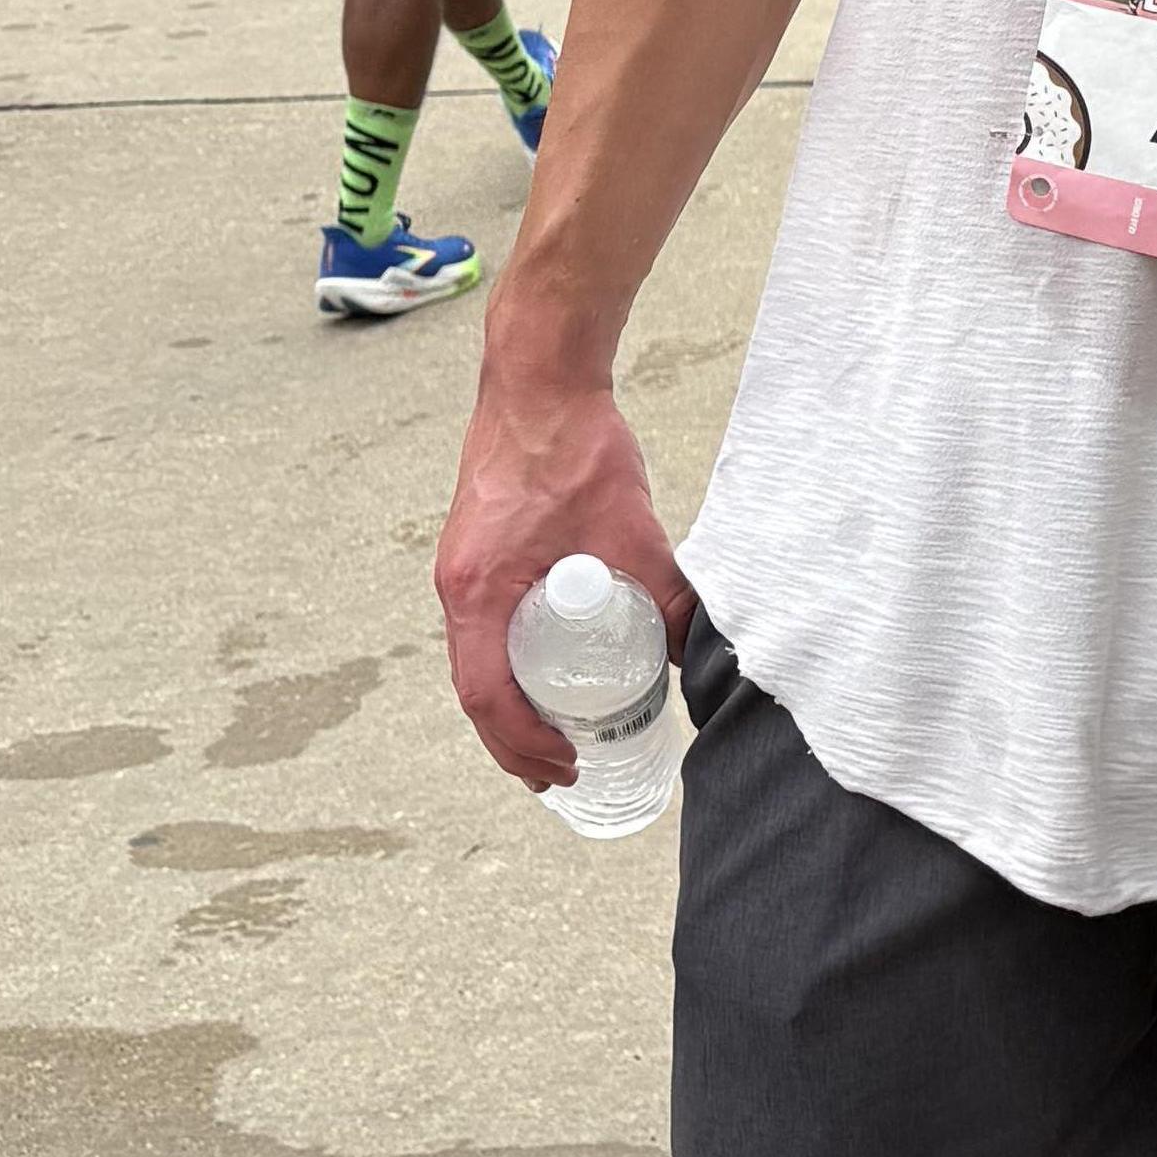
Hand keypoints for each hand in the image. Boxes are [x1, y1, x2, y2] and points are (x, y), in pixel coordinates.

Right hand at [436, 363, 690, 793]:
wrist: (540, 380)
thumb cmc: (575, 447)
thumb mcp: (633, 530)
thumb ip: (667, 594)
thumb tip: (698, 651)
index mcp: (481, 590)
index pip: (486, 695)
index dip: (523, 742)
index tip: (566, 765)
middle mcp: (458, 587)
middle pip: (474, 689)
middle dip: (514, 742)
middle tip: (560, 776)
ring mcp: (462, 569)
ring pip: (476, 660)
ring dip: (509, 707)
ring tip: (553, 741)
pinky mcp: (477, 552)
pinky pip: (485, 628)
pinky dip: (508, 664)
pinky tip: (545, 674)